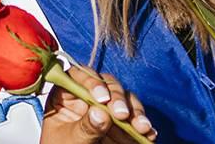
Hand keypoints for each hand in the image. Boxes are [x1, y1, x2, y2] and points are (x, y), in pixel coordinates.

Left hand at [41, 66, 157, 142]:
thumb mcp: (70, 140)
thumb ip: (85, 127)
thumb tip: (101, 113)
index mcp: (65, 97)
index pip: (78, 76)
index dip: (92, 81)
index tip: (102, 97)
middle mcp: (87, 98)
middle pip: (107, 85)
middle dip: (119, 98)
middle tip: (123, 115)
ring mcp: (106, 110)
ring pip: (125, 99)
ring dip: (136, 112)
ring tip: (142, 128)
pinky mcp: (121, 124)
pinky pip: (135, 118)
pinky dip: (143, 125)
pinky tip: (148, 134)